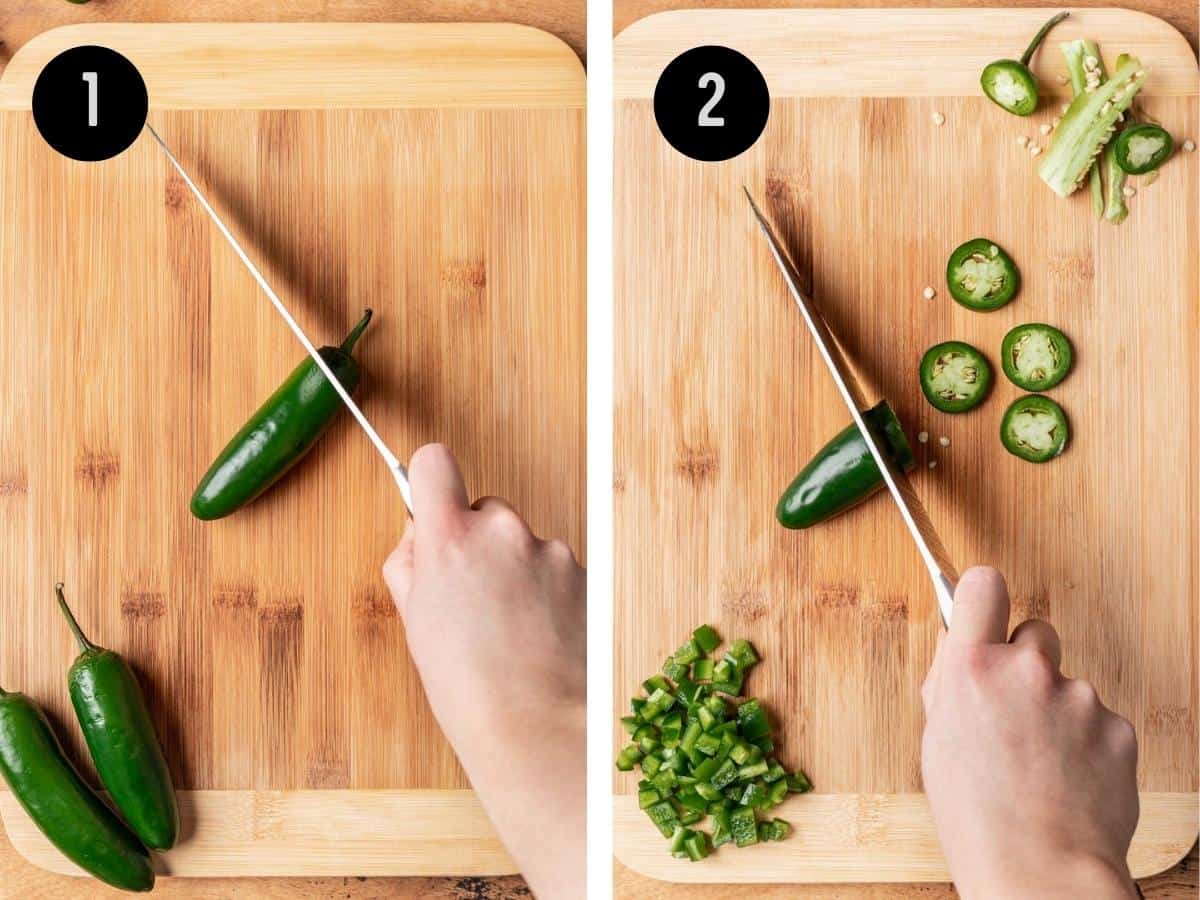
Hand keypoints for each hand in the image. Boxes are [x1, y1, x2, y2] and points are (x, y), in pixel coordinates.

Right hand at [383, 444, 585, 899]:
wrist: (538, 726)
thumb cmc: (468, 687)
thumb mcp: (415, 621)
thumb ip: (413, 565)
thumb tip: (419, 536)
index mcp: (452, 539)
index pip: (435, 464)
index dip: (430, 481)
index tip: (432, 506)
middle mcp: (504, 532)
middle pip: (484, 511)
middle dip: (476, 544)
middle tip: (470, 601)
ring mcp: (549, 550)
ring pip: (522, 544)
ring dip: (514, 572)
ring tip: (509, 632)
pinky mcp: (582, 573)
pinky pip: (554, 569)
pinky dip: (546, 593)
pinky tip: (538, 637)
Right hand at [921, 566, 1138, 899]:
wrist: (1038, 869)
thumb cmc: (977, 816)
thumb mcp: (938, 738)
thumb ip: (951, 684)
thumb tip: (960, 651)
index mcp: (972, 668)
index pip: (982, 586)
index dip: (982, 596)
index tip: (983, 608)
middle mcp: (1027, 670)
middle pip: (1035, 632)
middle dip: (1026, 662)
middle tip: (1014, 711)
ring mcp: (1078, 697)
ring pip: (1068, 683)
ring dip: (1056, 710)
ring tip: (1041, 763)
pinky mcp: (1118, 727)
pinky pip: (1099, 719)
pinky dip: (1087, 743)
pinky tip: (1068, 778)